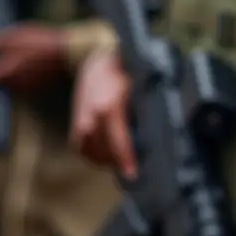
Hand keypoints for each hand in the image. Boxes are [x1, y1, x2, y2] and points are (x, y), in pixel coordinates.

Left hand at [0, 23, 68, 91]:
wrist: (72, 53)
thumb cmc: (44, 43)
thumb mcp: (17, 35)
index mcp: (5, 72)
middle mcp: (14, 84)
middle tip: (0, 53)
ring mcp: (27, 87)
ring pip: (9, 81)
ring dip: (9, 70)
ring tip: (19, 55)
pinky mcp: (39, 87)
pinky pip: (24, 82)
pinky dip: (23, 73)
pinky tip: (32, 61)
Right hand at [70, 47, 135, 177]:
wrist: (96, 62)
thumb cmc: (123, 73)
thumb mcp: (138, 86)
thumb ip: (144, 109)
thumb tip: (159, 130)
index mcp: (109, 108)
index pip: (119, 141)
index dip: (126, 159)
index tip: (134, 172)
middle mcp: (92, 118)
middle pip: (104, 153)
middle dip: (119, 163)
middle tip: (134, 168)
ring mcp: (81, 124)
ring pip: (92, 154)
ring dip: (107, 161)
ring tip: (123, 163)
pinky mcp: (76, 127)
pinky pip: (83, 150)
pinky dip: (95, 155)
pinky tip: (108, 156)